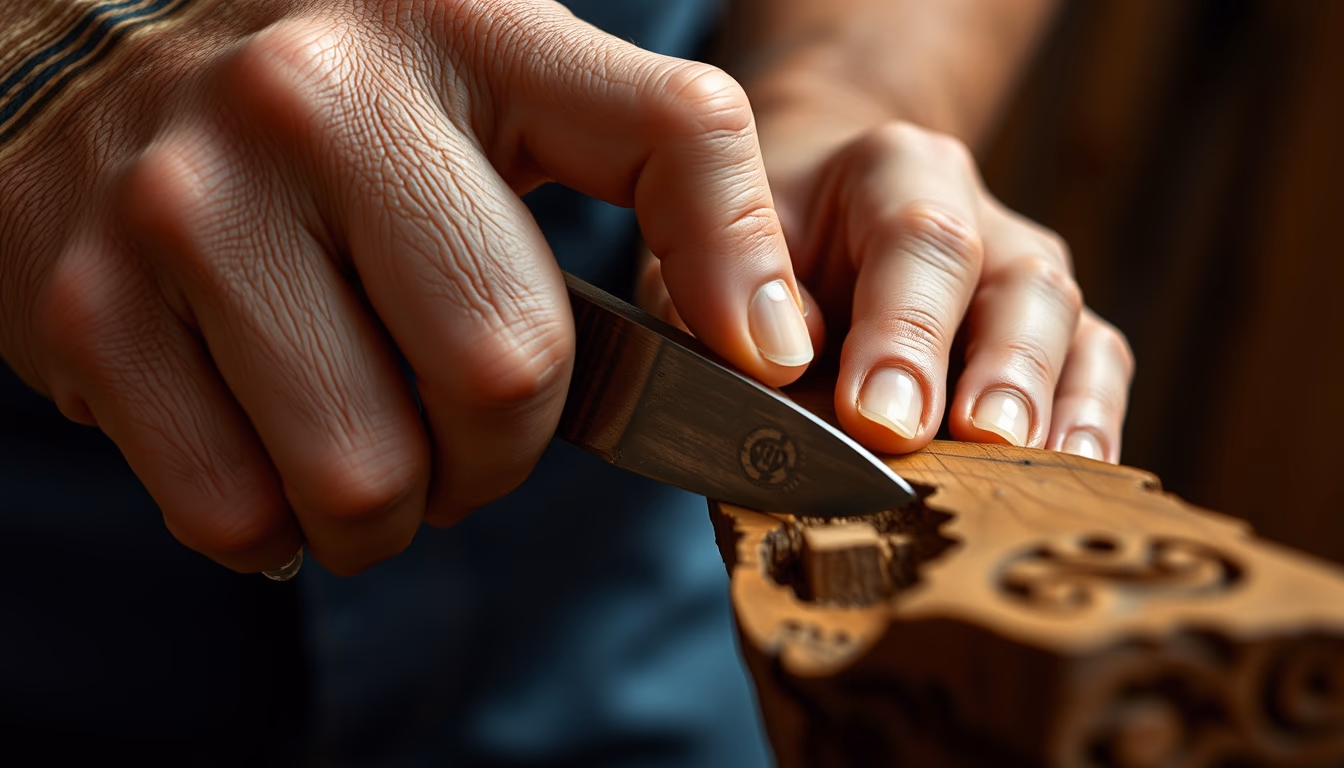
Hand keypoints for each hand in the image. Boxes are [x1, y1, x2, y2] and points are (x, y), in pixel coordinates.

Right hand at [0, 0, 812, 574]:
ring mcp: (190, 206)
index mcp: (461, 31)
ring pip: (364, 470)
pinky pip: (234, 507)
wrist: (81, 74)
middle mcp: (318, 100)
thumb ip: (637, 178)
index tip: (771, 366)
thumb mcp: (486, 87)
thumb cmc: (332, 114)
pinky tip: (271, 459)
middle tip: (468, 438)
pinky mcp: (88, 308)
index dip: (738, 260)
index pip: (668, 132)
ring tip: (371, 456)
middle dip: (501, 453)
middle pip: (501, 365)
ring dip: (392, 509)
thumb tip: (766, 350)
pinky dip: (276, 526)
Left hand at [641, 117, 1133, 461]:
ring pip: (1069, 328)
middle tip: (974, 441)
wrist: (812, 212)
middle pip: (1017, 285)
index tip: (877, 417)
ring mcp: (1024, 274)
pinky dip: (1091, 425)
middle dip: (997, 373)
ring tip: (1026, 481)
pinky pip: (1099, 368)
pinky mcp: (1055, 331)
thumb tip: (765, 413)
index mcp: (890, 173)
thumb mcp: (713, 259)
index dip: (902, 333)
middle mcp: (977, 215)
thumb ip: (727, 319)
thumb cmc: (756, 253)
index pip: (916, 243)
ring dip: (1050, 410)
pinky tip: (1074, 483)